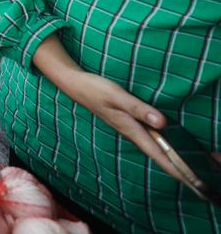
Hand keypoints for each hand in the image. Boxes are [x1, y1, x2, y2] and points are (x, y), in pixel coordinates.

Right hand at [50, 64, 189, 186]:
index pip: (158, 153)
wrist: (75, 85)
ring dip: (167, 158)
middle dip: (175, 168)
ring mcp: (128, 127)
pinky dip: (159, 145)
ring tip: (182, 169)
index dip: (175, 168)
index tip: (190, 182)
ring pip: (152, 147)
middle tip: (194, 183)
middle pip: (157, 154)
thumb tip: (162, 123)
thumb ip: (139, 109)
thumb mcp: (118, 96)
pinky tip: (163, 144)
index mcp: (131, 129)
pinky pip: (147, 137)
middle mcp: (131, 131)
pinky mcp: (126, 121)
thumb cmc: (96, 89)